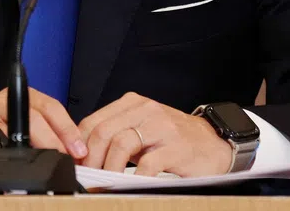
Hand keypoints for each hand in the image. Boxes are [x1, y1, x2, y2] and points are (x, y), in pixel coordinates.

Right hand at [0, 87, 88, 159]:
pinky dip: (10, 156)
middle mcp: (4, 100)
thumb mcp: (24, 118)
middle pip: (34, 119)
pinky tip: (19, 162)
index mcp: (22, 94)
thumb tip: (73, 149)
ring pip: (17, 133)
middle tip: (66, 158)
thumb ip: (46, 128)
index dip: (66, 128)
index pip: (50, 107)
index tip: (78, 147)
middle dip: (54, 142)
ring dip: (34, 151)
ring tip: (46, 162)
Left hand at [78, 92, 232, 176]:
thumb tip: (83, 151)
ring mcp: (161, 127)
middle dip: (90, 158)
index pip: (94, 121)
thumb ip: (116, 133)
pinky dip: (133, 178)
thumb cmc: (174, 138)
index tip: (75, 163)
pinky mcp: (175, 148)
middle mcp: (146, 110)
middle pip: (104, 132)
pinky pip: (147, 164)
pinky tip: (130, 185)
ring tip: (105, 182)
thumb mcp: (142, 128)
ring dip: (107, 168)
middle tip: (87, 176)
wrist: (214, 143)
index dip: (79, 144)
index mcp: (133, 103)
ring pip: (121, 144)